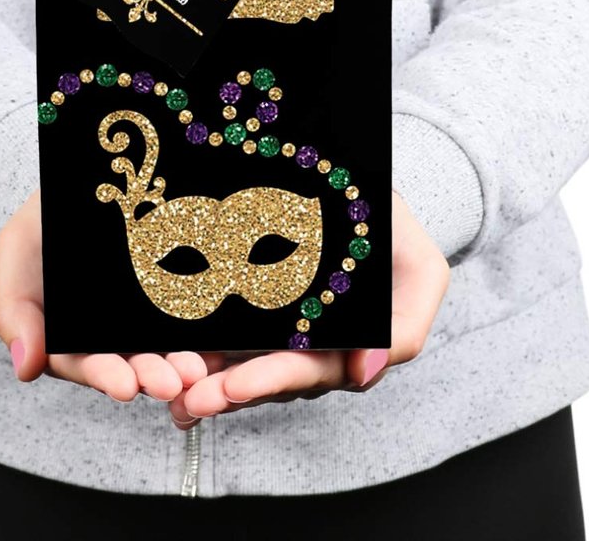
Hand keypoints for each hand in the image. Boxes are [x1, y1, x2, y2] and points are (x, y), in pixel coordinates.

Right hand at [0, 189, 206, 401]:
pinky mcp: (171, 295)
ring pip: (164, 348)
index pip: (86, 363)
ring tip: (197, 369)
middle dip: (152, 375)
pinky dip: (203, 338)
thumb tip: (26, 368)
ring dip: (181, 363)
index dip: (105, 376)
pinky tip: (218, 346)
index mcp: (68, 335)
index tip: (125, 386)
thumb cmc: (45, 219)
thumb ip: (13, 308)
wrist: (87, 178)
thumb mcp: (19, 249)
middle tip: (174, 382)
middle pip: (132, 363)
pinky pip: (190, 319)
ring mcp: (143, 317)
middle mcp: (108, 334)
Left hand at [169, 189, 450, 428]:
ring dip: (206, 378)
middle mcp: (312, 346)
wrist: (361, 190)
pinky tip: (169, 361)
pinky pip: (225, 334)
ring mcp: (280, 329)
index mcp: (349, 346)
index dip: (272, 378)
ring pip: (240, 364)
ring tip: (170, 388)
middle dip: (228, 391)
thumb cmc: (393, 230)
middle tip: (189, 398)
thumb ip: (403, 329)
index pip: (310, 371)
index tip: (233, 385)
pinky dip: (198, 350)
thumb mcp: (420, 272)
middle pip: (266, 377)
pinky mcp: (254, 307)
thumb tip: (363, 375)